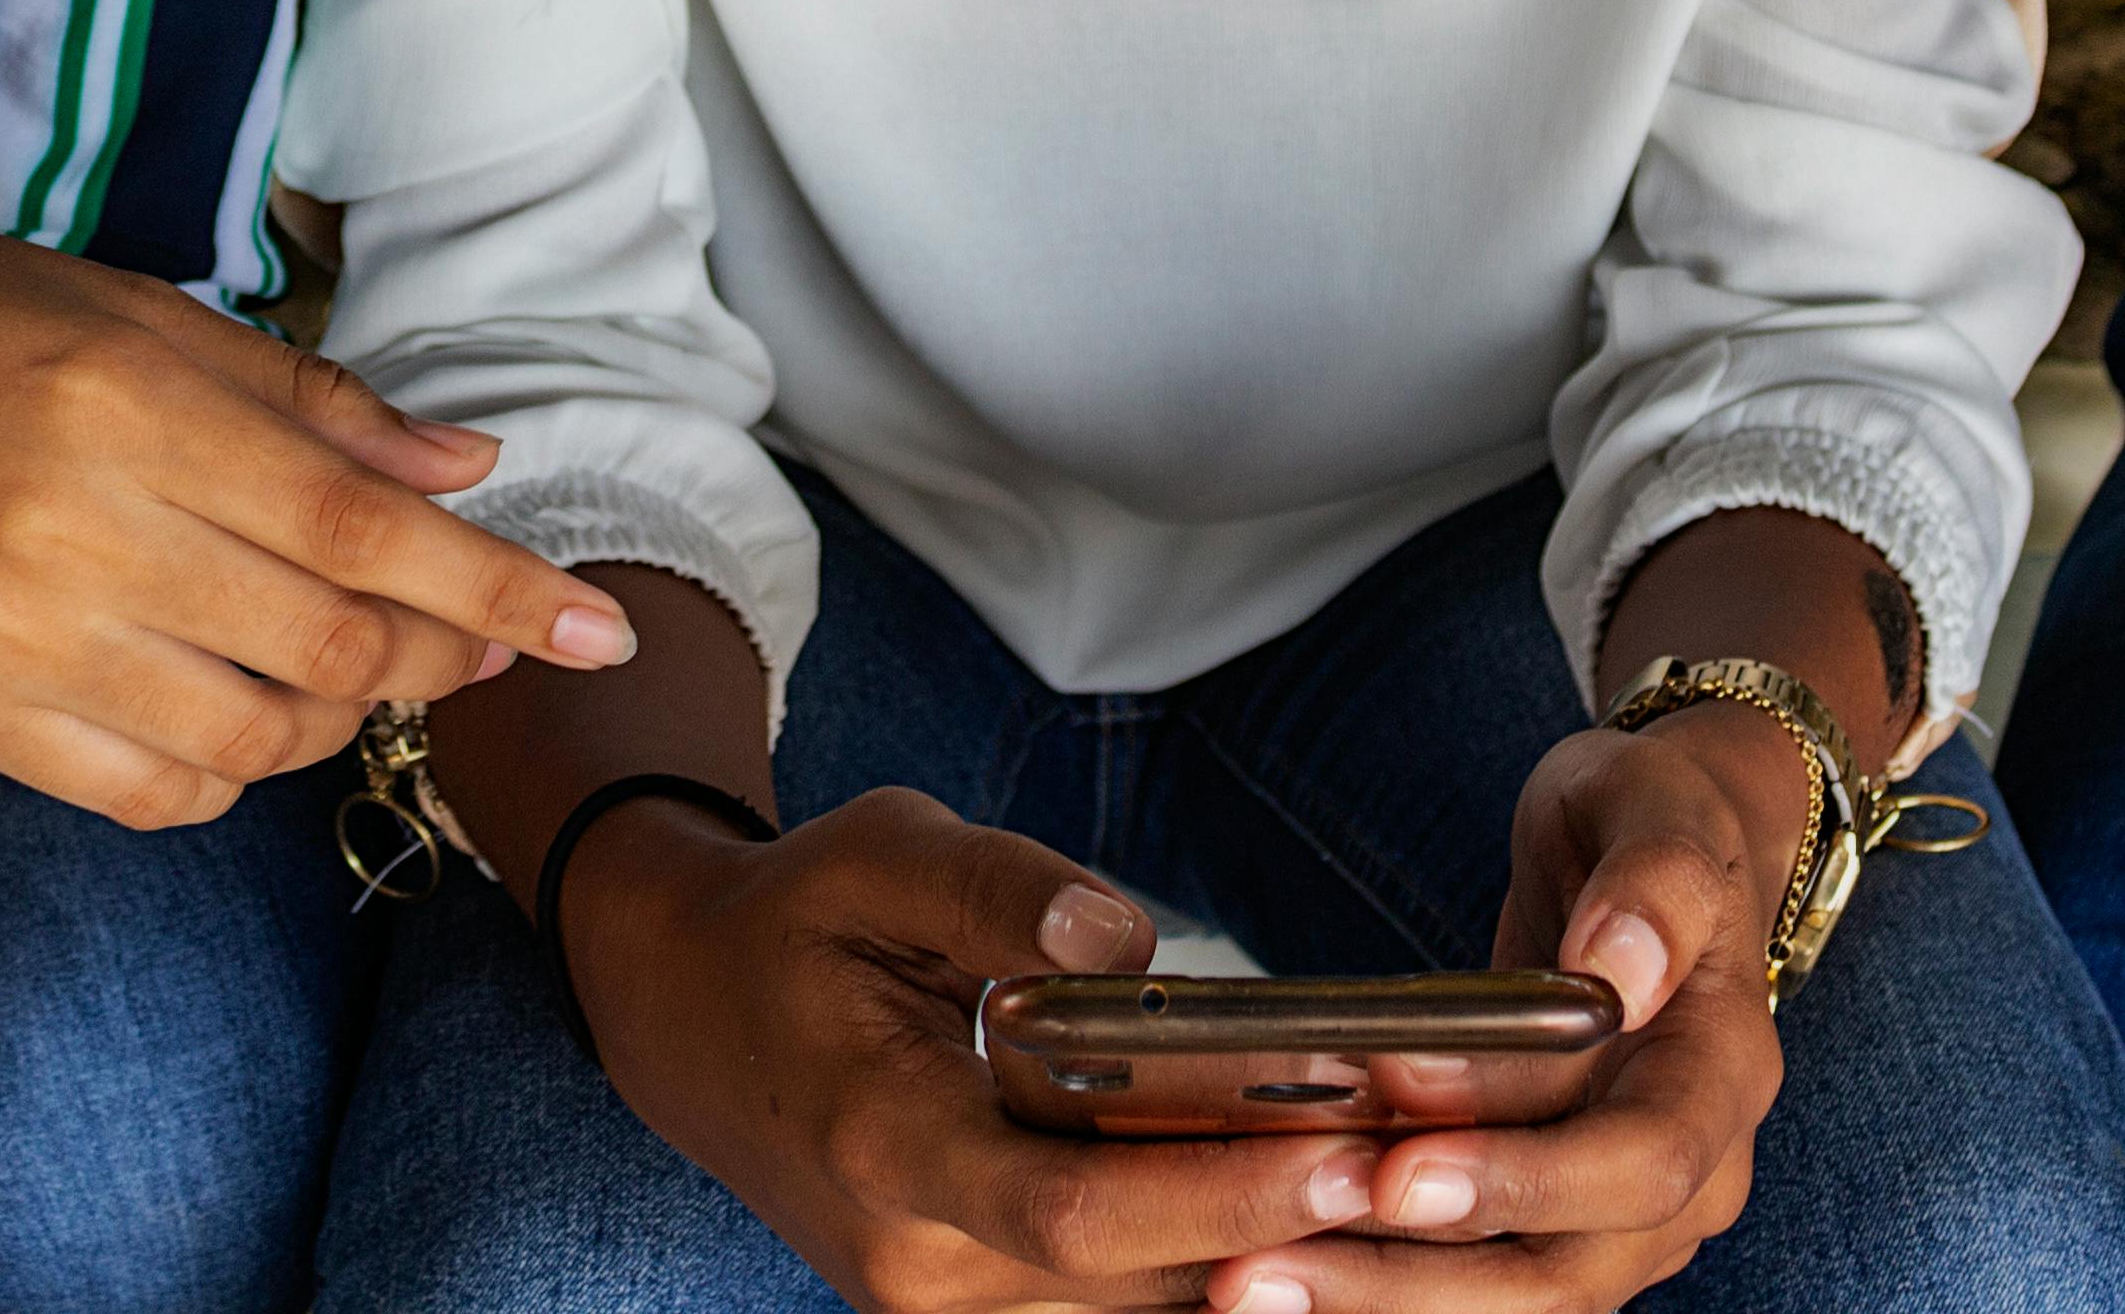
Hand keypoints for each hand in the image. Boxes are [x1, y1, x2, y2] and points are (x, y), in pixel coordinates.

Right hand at [0, 224, 637, 826]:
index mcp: (127, 407)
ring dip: (345, 722)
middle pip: (326, 651)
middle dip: (444, 661)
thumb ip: (311, 401)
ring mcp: (13, 641)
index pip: (359, 530)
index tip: (599, 629)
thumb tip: (469, 468)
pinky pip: (150, 794)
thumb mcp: (141, 309)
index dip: (495, 590)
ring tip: (363, 666)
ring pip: (253, 743)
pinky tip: (246, 708)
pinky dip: (232, 772)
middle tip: (487, 638)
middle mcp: (72, 537)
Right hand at [566, 790, 1394, 1311]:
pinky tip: (1328, 1225)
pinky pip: (1120, 1311)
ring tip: (1421, 1198)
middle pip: (1136, 1285)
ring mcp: (946, 1312)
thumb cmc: (793, 922)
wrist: (680, 1016)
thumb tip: (1126, 938)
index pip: (1075, 1208)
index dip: (1214, 1194)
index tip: (1346, 1155)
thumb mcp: (871, 856)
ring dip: (1272, 1269)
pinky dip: (1218, 1274)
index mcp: (884, 1148)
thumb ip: (991, 888)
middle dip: (1291, 1241)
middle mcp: (918, 1267)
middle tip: (1444, 1178)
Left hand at [1191, 710, 1794, 1313]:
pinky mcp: (1555, 1214)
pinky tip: (1281, 1262)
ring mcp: (1622, 1208)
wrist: (1653, 858)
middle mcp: (1691, 1168)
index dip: (1525, 1179)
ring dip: (1380, 1296)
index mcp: (1722, 1072)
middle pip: (1566, 1268)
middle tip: (1269, 1258)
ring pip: (1512, 1291)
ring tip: (1248, 1281)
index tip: (1400, 1169)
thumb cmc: (1651, 823)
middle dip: (1417, 1278)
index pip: (1643, 1163)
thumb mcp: (1655, 807)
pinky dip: (1381, 1277)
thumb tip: (1620, 971)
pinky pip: (1476, 1271)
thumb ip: (1653, 882)